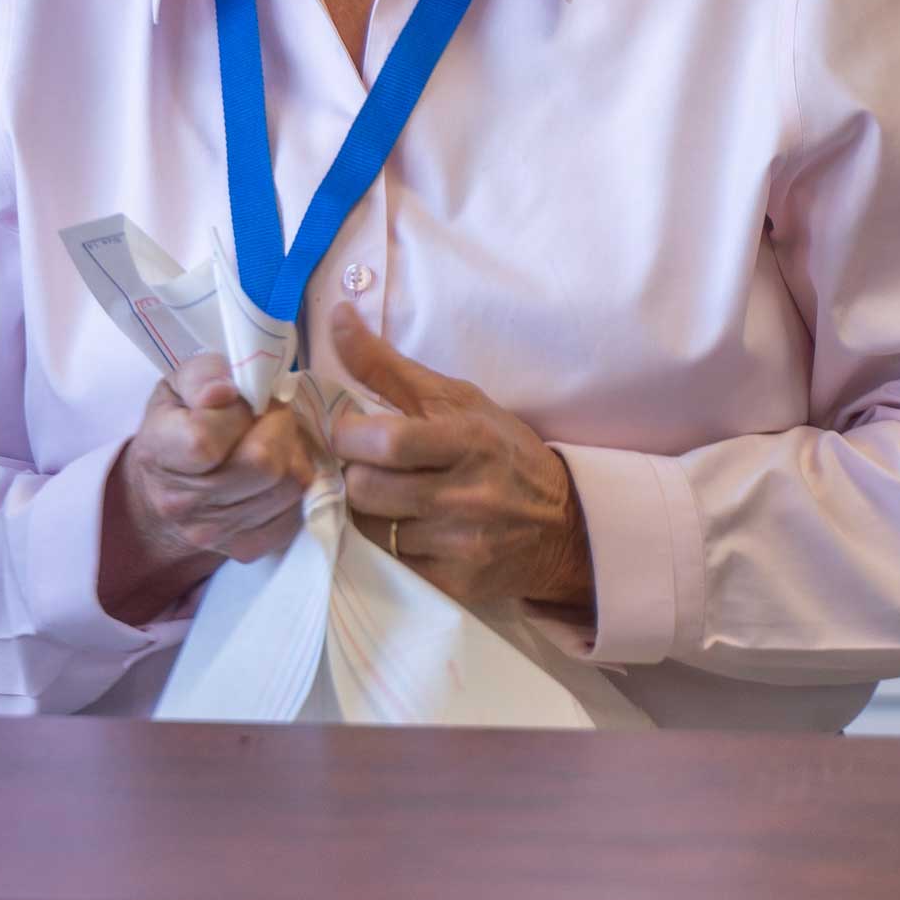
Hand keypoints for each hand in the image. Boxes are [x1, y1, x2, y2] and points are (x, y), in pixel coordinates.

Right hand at [99, 355, 319, 622]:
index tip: (235, 399)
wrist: (163, 489)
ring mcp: (215, 533)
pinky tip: (274, 471)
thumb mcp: (178, 386)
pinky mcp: (246, 548)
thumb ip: (201, 375)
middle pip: (263, 464)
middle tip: (267, 415)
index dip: (235, 412)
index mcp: (158, 454)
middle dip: (278, 427)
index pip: (206, 440)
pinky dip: (293, 484)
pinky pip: (296, 511)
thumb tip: (224, 390)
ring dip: (292, 453)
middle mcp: (182, 503)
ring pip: (289, 485)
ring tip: (272, 440)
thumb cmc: (176, 424)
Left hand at [326, 322, 595, 613]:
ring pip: (368, 528)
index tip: (352, 430)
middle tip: (366, 465)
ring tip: (385, 495)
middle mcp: (464, 496)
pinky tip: (403, 528)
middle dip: (354, 473)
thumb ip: (386, 365)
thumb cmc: (500, 450)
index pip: (384, 441)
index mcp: (466, 440)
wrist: (562, 525)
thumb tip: (337, 315)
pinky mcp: (454, 584)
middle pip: (364, 488)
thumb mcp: (455, 398)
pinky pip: (389, 564)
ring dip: (366, 510)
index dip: (349, 434)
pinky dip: (386, 545)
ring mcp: (460, 545)